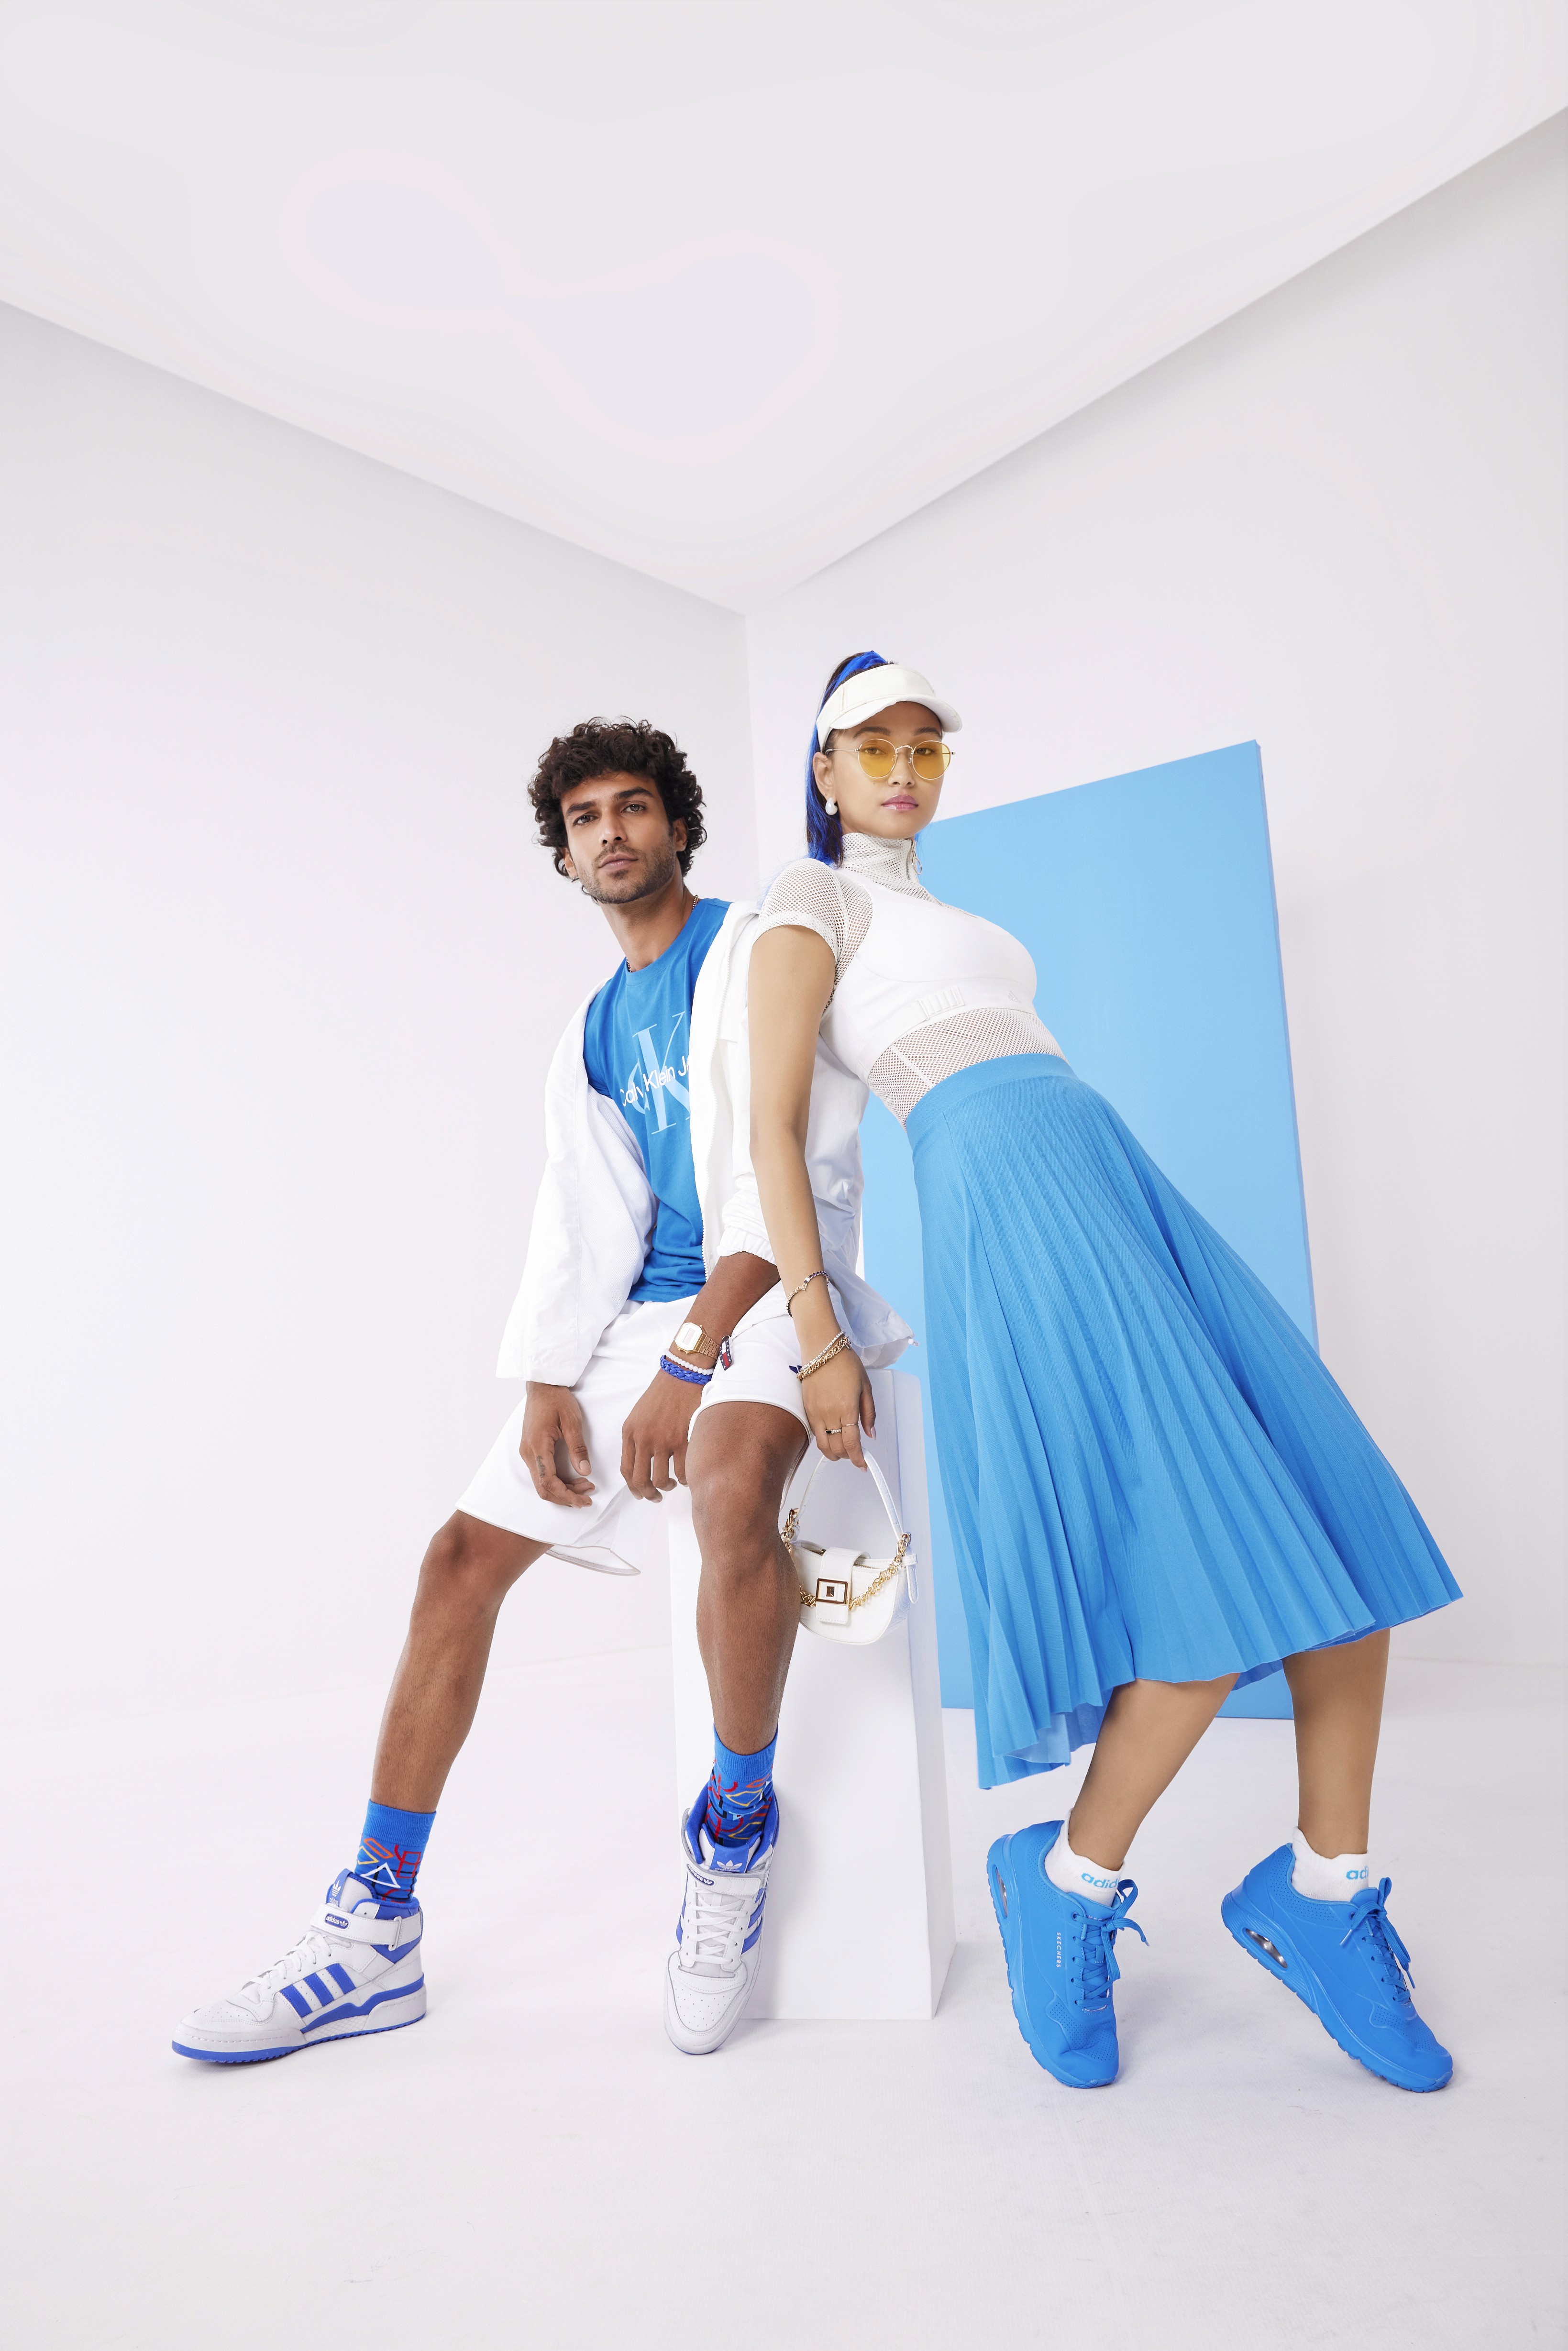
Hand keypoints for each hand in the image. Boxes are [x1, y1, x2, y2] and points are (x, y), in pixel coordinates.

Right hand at [520, 1383, 594, 1507]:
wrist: (542, 1386)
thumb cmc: (557, 1399)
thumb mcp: (572, 1421)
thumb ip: (578, 1448)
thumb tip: (585, 1471)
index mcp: (538, 1446)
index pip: (549, 1483)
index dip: (567, 1496)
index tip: (585, 1500)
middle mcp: (528, 1453)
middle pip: (543, 1488)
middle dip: (566, 1497)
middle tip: (587, 1496)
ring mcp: (527, 1452)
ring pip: (541, 1483)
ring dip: (562, 1490)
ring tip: (585, 1486)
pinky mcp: (530, 1450)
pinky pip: (541, 1474)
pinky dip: (556, 1481)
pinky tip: (573, 1478)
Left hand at [621, 1368, 703, 1500]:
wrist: (680, 1376)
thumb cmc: (661, 1394)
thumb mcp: (638, 1415)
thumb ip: (636, 1437)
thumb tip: (640, 1463)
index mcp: (630, 1433)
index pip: (626, 1469)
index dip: (632, 1487)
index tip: (639, 1493)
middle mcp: (644, 1438)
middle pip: (640, 1480)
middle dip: (648, 1494)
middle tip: (655, 1496)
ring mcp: (663, 1440)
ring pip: (661, 1480)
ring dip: (667, 1487)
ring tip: (673, 1484)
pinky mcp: (682, 1439)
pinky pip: (682, 1471)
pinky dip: (685, 1479)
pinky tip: (686, 1475)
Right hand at [802, 1346, 874, 1469]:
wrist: (822, 1349)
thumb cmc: (844, 1363)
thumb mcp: (866, 1387)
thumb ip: (869, 1413)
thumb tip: (871, 1433)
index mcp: (847, 1408)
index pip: (852, 1443)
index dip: (858, 1458)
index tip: (863, 1464)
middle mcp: (829, 1413)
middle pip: (837, 1448)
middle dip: (848, 1456)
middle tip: (856, 1454)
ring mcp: (816, 1412)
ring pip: (823, 1445)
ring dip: (834, 1453)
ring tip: (843, 1450)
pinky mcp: (807, 1409)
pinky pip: (815, 1433)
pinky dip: (824, 1440)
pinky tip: (831, 1436)